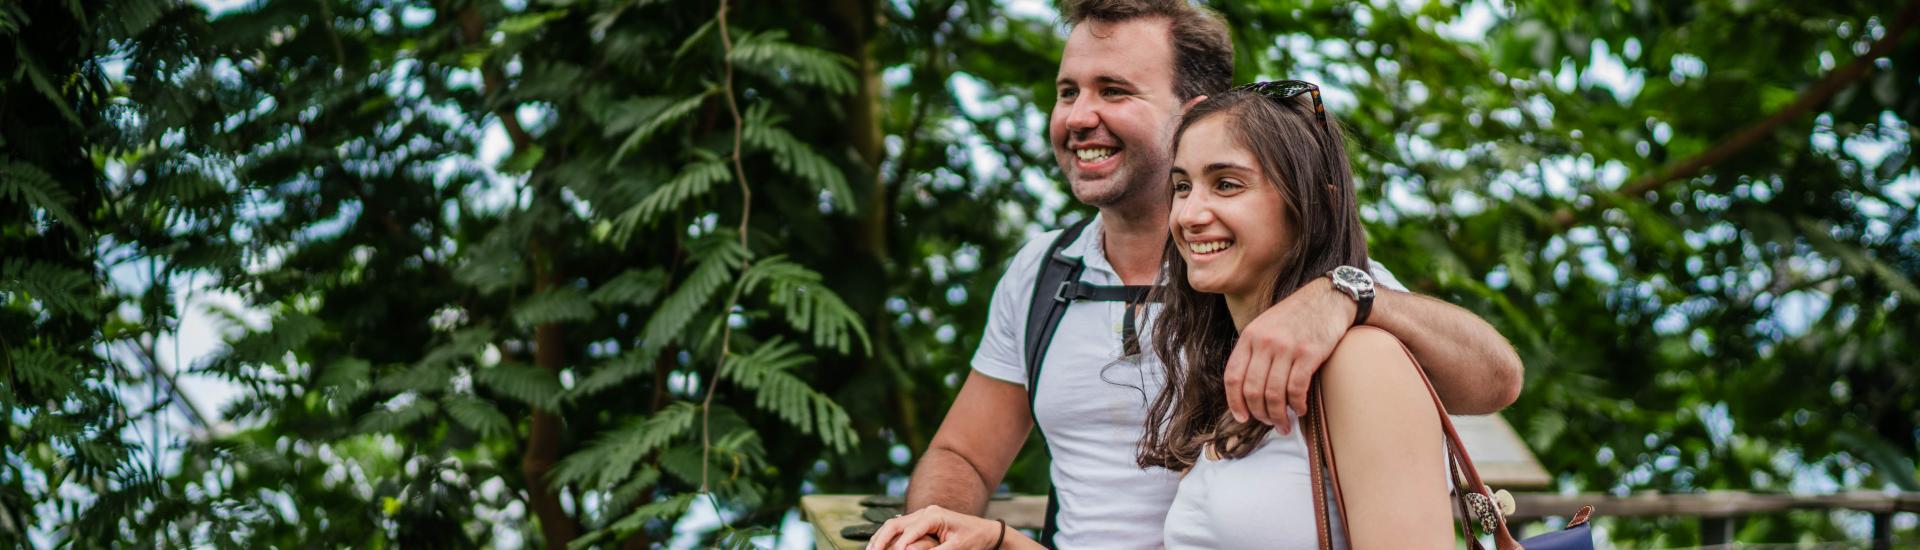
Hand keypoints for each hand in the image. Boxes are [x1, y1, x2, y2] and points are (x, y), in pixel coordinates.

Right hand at [867, 505, 1005, 549]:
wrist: (985, 532)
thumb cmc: (974, 539)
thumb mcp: (957, 548)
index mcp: (934, 515)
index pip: (910, 531)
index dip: (899, 546)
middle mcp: (925, 512)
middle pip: (894, 524)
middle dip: (880, 540)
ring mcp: (922, 516)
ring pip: (893, 525)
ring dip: (880, 538)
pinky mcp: (921, 522)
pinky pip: (899, 529)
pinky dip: (887, 538)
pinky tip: (879, 547)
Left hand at [1223, 277, 1356, 432]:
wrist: (1328, 298)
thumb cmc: (1297, 316)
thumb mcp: (1266, 326)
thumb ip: (1254, 351)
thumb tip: (1246, 389)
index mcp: (1250, 336)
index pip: (1233, 376)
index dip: (1235, 402)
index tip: (1242, 418)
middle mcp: (1265, 342)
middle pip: (1252, 389)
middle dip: (1259, 414)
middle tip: (1268, 423)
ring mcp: (1286, 347)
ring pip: (1273, 393)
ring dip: (1278, 415)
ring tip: (1284, 424)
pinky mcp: (1309, 353)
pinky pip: (1296, 388)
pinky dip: (1296, 404)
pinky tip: (1299, 409)